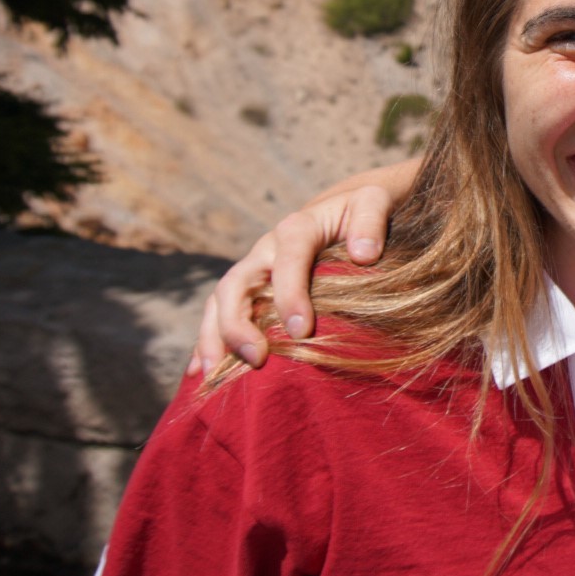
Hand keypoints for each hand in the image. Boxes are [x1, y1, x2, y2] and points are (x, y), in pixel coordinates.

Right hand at [190, 160, 415, 374]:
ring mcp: (254, 270)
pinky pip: (219, 314)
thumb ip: (370, 221)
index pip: (288, 258)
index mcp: (297, 228)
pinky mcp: (249, 289)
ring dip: (214, 336)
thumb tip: (364, 254)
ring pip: (220, 301)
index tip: (303, 331)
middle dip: (238, 322)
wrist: (344, 209)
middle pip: (237, 283)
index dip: (290, 294)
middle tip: (256, 359)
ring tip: (214, 373)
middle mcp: (266, 249)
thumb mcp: (374, 202)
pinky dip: (207, 340)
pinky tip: (200, 372)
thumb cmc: (363, 210)